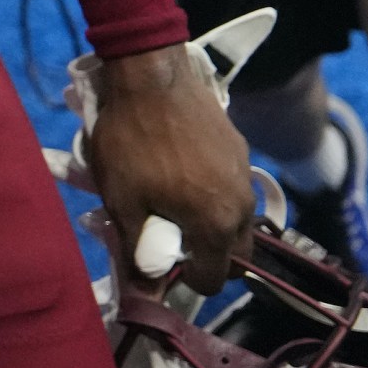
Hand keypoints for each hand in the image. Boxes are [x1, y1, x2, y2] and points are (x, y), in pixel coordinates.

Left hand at [83, 43, 251, 294]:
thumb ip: (135, 250)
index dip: (184, 281)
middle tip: (167, 239)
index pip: (214, 281)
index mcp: (216, 225)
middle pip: (234, 255)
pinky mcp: (240, 149)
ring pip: (236, 221)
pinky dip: (213, 195)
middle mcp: (242, 206)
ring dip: (210, 225)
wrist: (151, 74)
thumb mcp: (122, 200)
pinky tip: (180, 174)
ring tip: (170, 204)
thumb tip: (142, 294)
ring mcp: (245, 175)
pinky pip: (232, 189)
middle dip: (205, 258)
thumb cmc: (131, 141)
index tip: (158, 262)